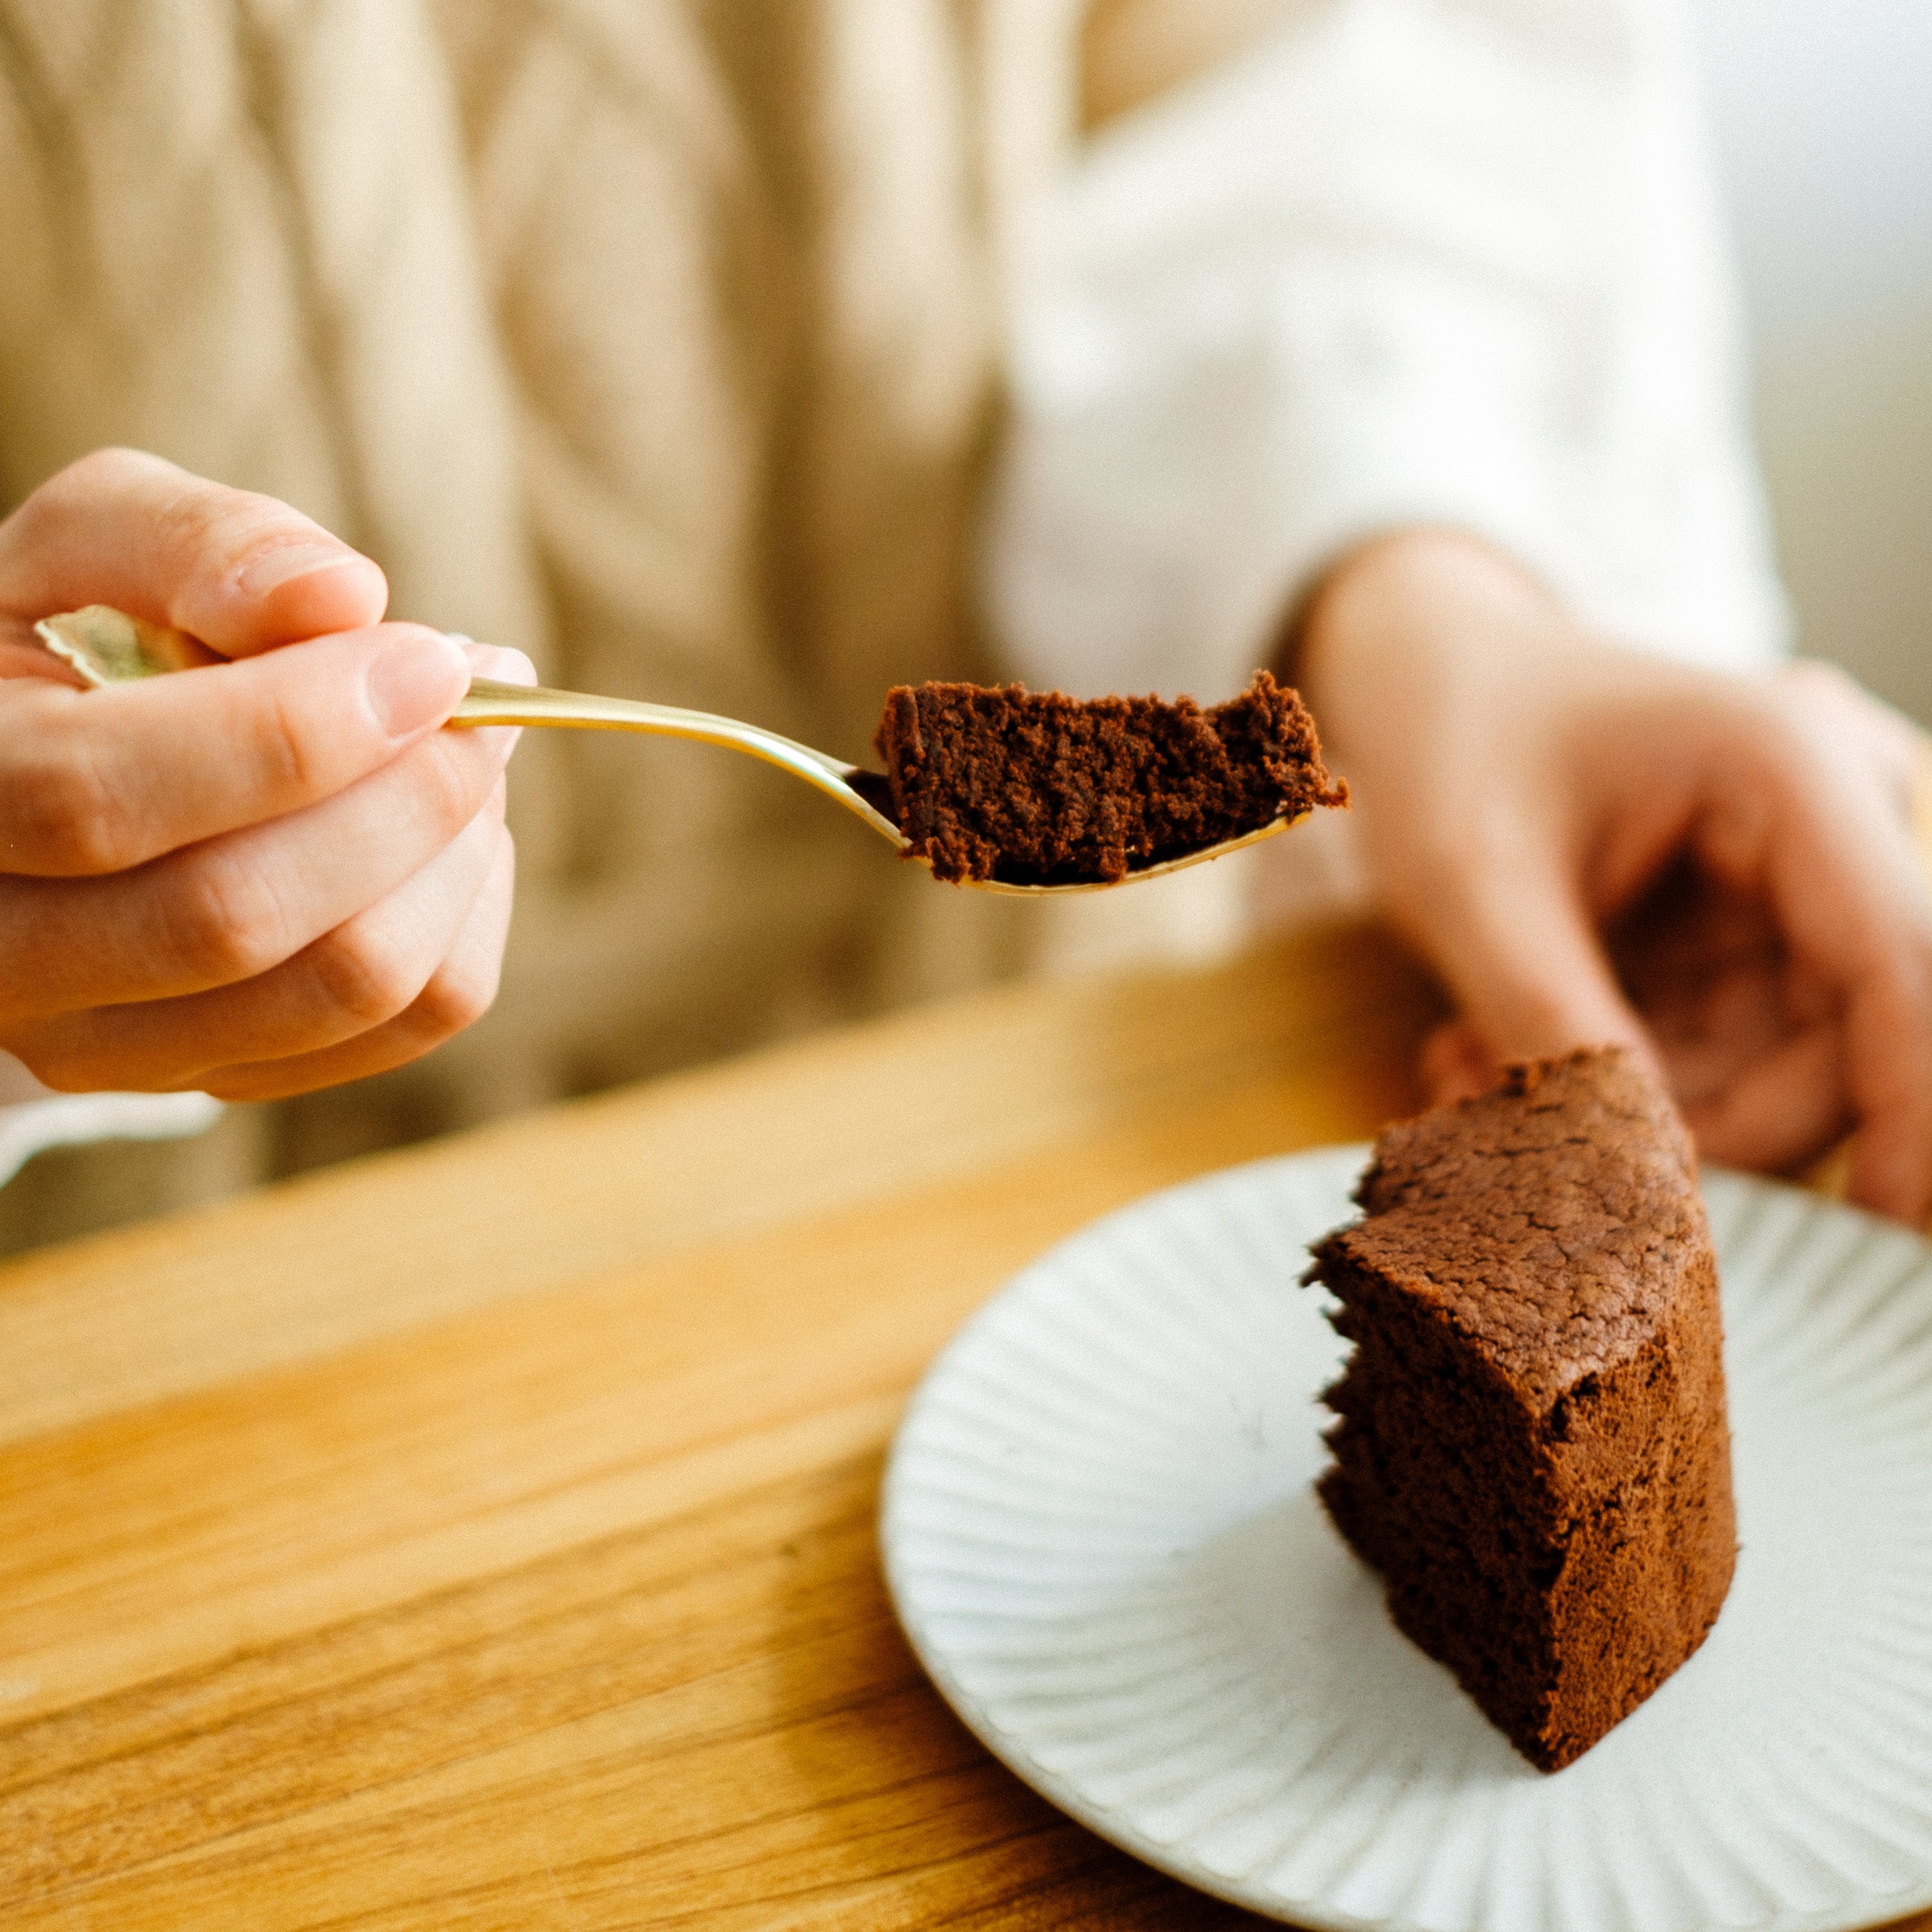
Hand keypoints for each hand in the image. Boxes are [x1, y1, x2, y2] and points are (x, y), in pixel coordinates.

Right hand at [0, 448, 531, 1100]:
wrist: (53, 775)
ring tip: (470, 743)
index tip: (429, 659)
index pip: (96, 798)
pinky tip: (452, 828)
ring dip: (454, 849)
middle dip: (404, 791)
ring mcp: (113, 1044)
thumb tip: (341, 596)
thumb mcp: (98, 547)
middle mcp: (7, 956)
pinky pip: (410, 1019)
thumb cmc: (81, 640)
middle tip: (481, 686)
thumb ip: (200, 544)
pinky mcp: (228, 1074)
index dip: (287, 730)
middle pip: (236, 917)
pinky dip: (468, 909)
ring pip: (346, 984)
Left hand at [1297, 531, 1931, 1224]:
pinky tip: (1497, 1056)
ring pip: (1784, 1071)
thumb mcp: (1471, 883)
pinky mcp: (1758, 937)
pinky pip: (1731, 1057)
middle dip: (1702, 1125)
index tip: (1890, 1236)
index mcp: (1789, 771)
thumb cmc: (1452, 742)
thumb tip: (1637, 1189)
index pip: (1907, 966)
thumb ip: (1556, 1025)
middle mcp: (1834, 823)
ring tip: (1474, 1077)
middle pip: (1849, 1042)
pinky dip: (1625, 1083)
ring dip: (1641, 1111)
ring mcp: (1802, 887)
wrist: (1433, 683)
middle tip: (1528, 1136)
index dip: (1914, 1112)